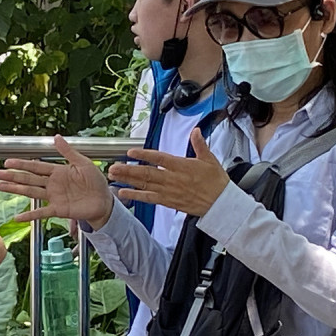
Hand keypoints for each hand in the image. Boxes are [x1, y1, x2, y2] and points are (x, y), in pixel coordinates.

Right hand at [0, 135, 113, 228]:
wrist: (105, 201)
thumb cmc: (96, 182)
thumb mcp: (83, 163)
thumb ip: (68, 152)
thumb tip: (56, 137)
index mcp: (58, 172)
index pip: (36, 166)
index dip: (22, 164)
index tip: (7, 161)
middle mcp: (53, 184)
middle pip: (29, 179)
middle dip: (13, 176)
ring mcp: (54, 197)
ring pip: (31, 192)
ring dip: (16, 189)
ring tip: (1, 187)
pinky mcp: (58, 209)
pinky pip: (41, 212)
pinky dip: (29, 215)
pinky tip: (17, 217)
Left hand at [108, 128, 229, 216]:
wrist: (221, 204)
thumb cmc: (216, 182)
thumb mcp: (210, 159)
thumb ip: (199, 144)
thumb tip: (196, 131)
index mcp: (181, 166)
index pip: (159, 159)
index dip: (144, 155)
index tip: (131, 152)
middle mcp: (172, 179)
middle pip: (146, 173)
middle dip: (128, 169)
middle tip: (113, 166)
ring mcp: (169, 191)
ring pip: (145, 185)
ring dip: (128, 180)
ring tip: (114, 176)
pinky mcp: (168, 201)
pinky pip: (149, 198)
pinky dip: (135, 196)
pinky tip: (123, 193)